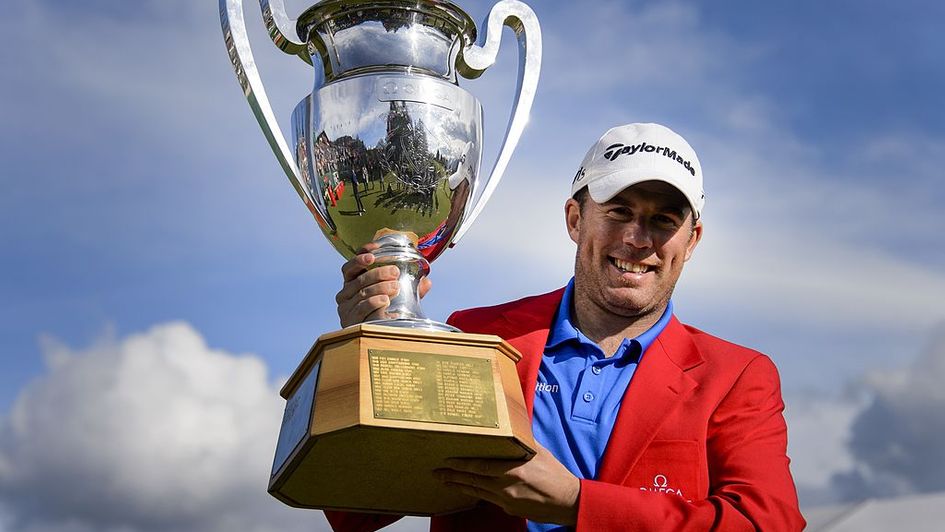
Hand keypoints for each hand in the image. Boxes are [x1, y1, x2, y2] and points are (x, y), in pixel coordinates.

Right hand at [334, 243, 431, 326]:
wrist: (372, 338)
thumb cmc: (382, 312)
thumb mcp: (396, 298)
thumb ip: (410, 290)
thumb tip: (427, 282)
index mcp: (352, 282)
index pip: (351, 265)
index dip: (361, 255)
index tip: (374, 250)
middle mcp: (345, 293)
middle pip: (359, 278)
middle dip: (378, 272)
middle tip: (395, 271)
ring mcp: (345, 307)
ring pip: (361, 292)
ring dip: (379, 287)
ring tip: (395, 286)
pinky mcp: (349, 320)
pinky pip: (360, 308)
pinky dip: (373, 302)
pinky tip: (385, 300)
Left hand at [434, 442, 579, 525]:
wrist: (568, 501)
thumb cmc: (555, 475)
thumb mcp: (539, 453)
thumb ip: (522, 443)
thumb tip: (511, 429)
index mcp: (514, 470)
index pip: (481, 467)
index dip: (462, 465)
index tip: (448, 461)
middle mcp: (507, 487)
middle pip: (473, 481)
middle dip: (453, 476)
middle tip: (437, 472)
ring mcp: (507, 500)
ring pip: (477, 492)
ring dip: (460, 486)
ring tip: (445, 481)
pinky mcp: (509, 509)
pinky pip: (488, 499)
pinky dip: (476, 493)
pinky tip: (468, 490)